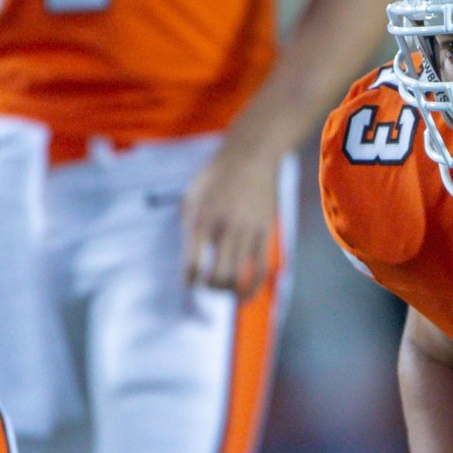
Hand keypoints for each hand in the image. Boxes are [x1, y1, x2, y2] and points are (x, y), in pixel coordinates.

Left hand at [181, 145, 279, 296]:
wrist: (251, 156)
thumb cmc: (217, 174)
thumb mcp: (192, 193)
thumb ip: (188, 222)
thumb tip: (188, 252)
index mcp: (200, 219)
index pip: (191, 263)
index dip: (188, 280)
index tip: (189, 283)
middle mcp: (223, 229)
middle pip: (215, 276)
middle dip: (209, 288)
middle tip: (207, 286)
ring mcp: (246, 233)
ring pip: (236, 277)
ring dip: (227, 290)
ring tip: (224, 289)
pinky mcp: (265, 234)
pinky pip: (260, 270)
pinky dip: (253, 288)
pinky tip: (244, 296)